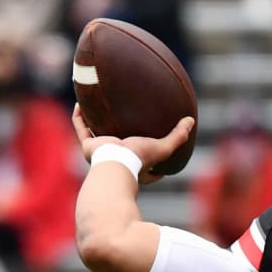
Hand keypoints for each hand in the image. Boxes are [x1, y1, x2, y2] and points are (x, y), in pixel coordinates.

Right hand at [72, 105, 194, 184]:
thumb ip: (178, 136)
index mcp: (136, 165)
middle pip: (120, 148)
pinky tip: (81, 103)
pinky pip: (81, 128)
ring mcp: (102, 153)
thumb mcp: (163, 148)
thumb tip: (191, 120)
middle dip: (121, 136)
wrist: (115, 163)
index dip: (154, 162)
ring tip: (98, 107)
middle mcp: (118, 160)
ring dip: (96, 123)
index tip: (159, 148)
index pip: (147, 168)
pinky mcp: (89, 146)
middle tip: (124, 120)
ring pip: (97, 136)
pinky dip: (80, 117)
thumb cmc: (139, 159)